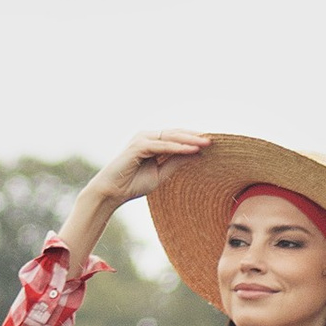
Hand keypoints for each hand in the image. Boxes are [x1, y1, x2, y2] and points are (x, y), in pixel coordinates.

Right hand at [99, 129, 213, 204]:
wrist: (112, 192)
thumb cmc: (133, 184)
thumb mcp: (160, 174)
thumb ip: (175, 163)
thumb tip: (196, 155)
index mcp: (152, 142)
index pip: (176, 137)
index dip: (193, 139)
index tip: (211, 143)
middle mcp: (146, 137)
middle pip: (175, 133)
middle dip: (194, 136)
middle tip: (213, 140)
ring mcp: (141, 140)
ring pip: (170, 137)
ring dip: (189, 140)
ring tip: (206, 143)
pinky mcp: (138, 146)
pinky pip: (162, 145)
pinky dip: (177, 147)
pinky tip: (191, 150)